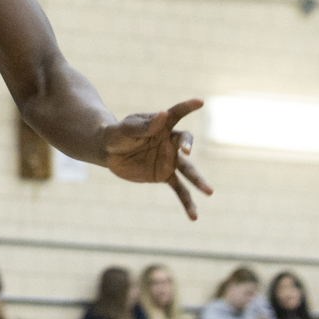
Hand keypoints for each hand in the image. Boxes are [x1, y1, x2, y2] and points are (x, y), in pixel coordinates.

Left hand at [102, 97, 212, 218]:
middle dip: (188, 146)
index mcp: (161, 124)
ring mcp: (169, 159)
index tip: (200, 102)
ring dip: (198, 181)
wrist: (110, 151)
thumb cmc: (118, 133)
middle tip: (187, 152)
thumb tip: (163, 114)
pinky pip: (179, 189)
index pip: (176, 113)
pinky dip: (187, 202)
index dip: (188, 106)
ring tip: (209, 192)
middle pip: (185, 143)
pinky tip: (194, 216)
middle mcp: (169, 141)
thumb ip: (146, 125)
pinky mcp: (164, 175)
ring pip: (188, 170)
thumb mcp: (127, 128)